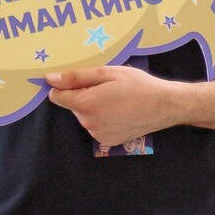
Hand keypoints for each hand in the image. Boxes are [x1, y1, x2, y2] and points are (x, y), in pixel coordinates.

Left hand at [46, 63, 180, 148]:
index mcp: (86, 104)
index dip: (65, 86)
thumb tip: (50, 79)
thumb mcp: (107, 73)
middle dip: (84, 96)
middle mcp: (88, 123)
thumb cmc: (138, 85)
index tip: (80, 80)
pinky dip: (103, 119)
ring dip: (94, 107)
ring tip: (116, 100)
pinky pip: (96, 126)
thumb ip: (76, 77)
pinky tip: (119, 112)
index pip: (57, 96)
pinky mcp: (107, 141)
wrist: (164, 106)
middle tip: (107, 88)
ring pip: (85, 116)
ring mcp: (98, 134)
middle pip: (73, 106)